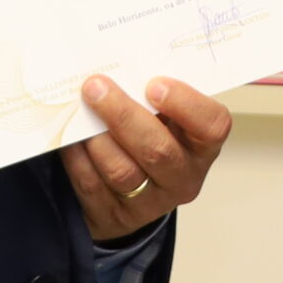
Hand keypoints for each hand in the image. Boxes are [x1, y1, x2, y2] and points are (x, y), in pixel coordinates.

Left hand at [62, 75, 230, 242]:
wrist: (133, 188)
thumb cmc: (153, 136)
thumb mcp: (167, 117)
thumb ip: (156, 97)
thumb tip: (122, 67)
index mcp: (203, 146)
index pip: (211, 126)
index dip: (186, 105)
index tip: (155, 85)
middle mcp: (182, 178)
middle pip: (158, 150)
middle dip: (123, 115)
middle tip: (96, 87)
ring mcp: (148, 202)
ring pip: (121, 170)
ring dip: (96, 137)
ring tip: (81, 108)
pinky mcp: (114, 215)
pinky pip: (92, 184)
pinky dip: (78, 156)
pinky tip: (71, 135)